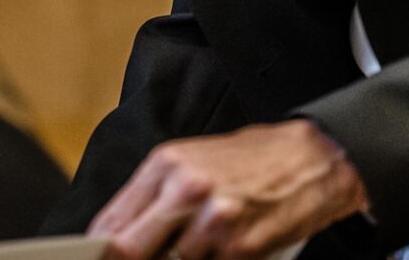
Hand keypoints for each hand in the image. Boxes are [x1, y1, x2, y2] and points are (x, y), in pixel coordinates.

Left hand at [88, 121, 368, 259]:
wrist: (310, 158)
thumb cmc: (248, 161)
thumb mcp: (190, 163)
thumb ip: (152, 198)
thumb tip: (113, 236)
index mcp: (165, 164)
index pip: (112, 222)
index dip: (102, 251)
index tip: (98, 259)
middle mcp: (185, 189)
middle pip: (130, 249)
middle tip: (148, 254)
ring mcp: (213, 220)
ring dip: (183, 259)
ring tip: (203, 242)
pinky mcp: (241, 247)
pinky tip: (226, 246)